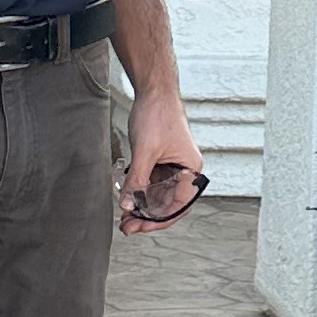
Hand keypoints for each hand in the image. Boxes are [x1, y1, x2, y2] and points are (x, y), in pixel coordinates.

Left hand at [118, 84, 209, 233]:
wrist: (154, 90)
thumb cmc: (158, 114)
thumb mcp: (145, 151)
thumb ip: (136, 180)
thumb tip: (127, 205)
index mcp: (191, 171)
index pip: (178, 206)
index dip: (158, 220)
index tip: (139, 227)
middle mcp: (185, 172)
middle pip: (168, 204)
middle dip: (147, 217)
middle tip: (127, 227)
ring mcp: (173, 167)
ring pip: (158, 196)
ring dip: (142, 207)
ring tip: (124, 217)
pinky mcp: (160, 162)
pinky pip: (151, 184)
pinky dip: (139, 193)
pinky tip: (127, 200)